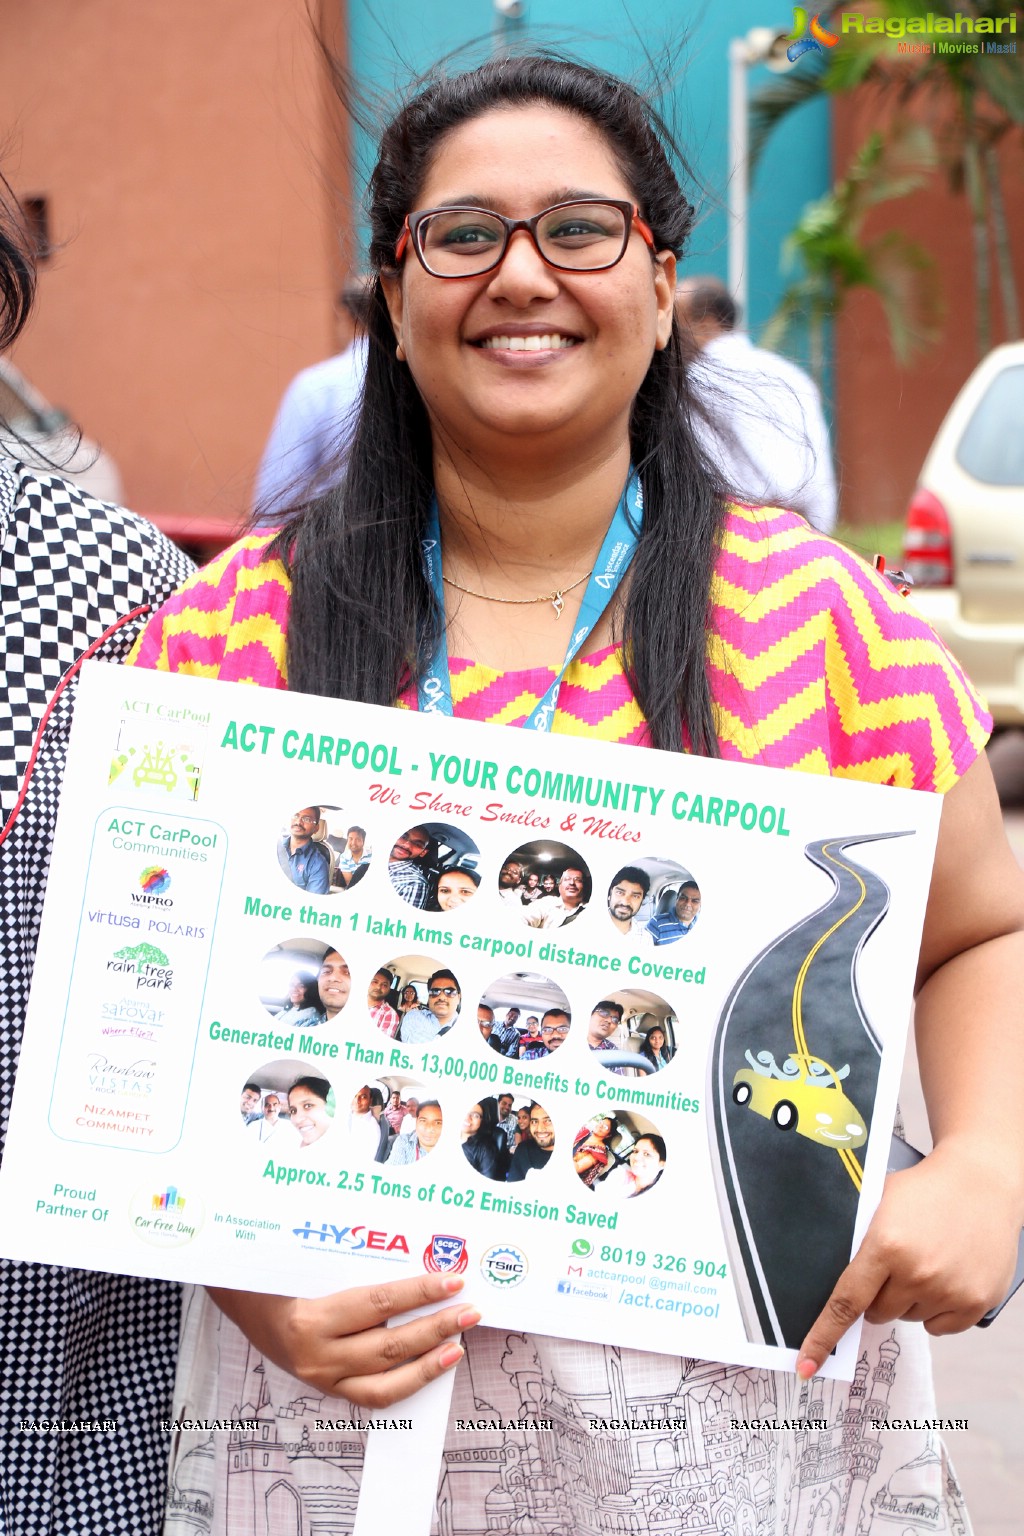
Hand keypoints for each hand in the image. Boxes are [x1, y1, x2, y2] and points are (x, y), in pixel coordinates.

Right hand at [208, 1273, 480, 1406]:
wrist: (239, 1301)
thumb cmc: (278, 1272)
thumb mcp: (310, 1261)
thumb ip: (355, 1264)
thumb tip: (415, 1254)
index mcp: (310, 1317)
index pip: (379, 1303)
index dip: (420, 1292)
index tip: (454, 1279)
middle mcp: (317, 1354)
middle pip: (389, 1344)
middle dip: (436, 1326)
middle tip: (471, 1310)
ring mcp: (322, 1378)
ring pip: (386, 1379)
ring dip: (429, 1360)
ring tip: (460, 1341)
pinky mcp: (328, 1389)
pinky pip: (374, 1396)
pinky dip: (408, 1382)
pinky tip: (434, 1364)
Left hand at [796, 1144, 1020, 1377]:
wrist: (981, 1181)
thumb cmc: (925, 1189)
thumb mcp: (881, 1201)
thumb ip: (859, 1238)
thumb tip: (833, 1274)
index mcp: (886, 1246)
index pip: (845, 1302)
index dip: (823, 1336)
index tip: (808, 1365)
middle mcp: (917, 1273)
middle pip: (877, 1313)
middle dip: (878, 1295)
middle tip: (894, 1265)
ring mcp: (949, 1290)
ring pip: (909, 1319)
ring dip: (910, 1299)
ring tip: (926, 1261)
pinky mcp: (976, 1302)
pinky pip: (940, 1328)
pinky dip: (936, 1310)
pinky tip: (944, 1277)